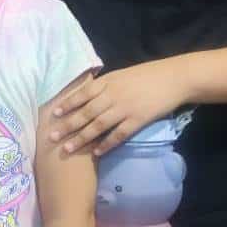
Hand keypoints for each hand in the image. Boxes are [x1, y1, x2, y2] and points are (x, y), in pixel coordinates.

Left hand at [50, 63, 185, 155]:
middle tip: (52, 136)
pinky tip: (96, 152)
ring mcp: (125, 108)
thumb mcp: (123, 74)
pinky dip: (106, 144)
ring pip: (98, 125)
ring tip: (68, 148)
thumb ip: (107, 84)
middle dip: (68, 125)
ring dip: (82, 138)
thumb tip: (89, 94)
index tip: (54, 113)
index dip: (68, 104)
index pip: (83, 94)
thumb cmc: (149, 75)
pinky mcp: (137, 120)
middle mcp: (114, 95)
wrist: (174, 78)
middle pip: (86, 112)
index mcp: (109, 81)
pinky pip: (118, 134)